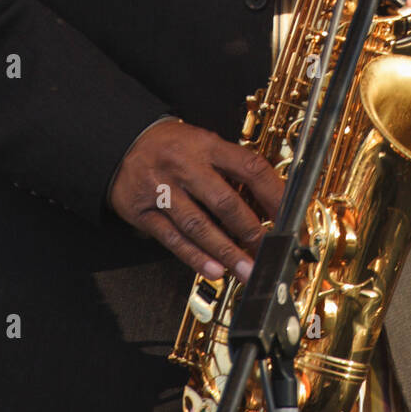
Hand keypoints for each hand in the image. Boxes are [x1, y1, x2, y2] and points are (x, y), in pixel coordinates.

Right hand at [108, 118, 283, 282]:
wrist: (122, 142)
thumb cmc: (171, 145)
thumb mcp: (203, 143)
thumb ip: (230, 169)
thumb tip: (265, 204)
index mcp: (207, 146)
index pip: (249, 167)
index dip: (273, 193)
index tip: (288, 215)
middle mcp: (185, 166)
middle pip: (224, 201)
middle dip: (251, 230)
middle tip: (269, 251)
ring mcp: (163, 190)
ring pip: (198, 225)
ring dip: (226, 251)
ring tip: (246, 270)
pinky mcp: (144, 211)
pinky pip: (172, 238)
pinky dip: (194, 256)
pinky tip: (213, 269)